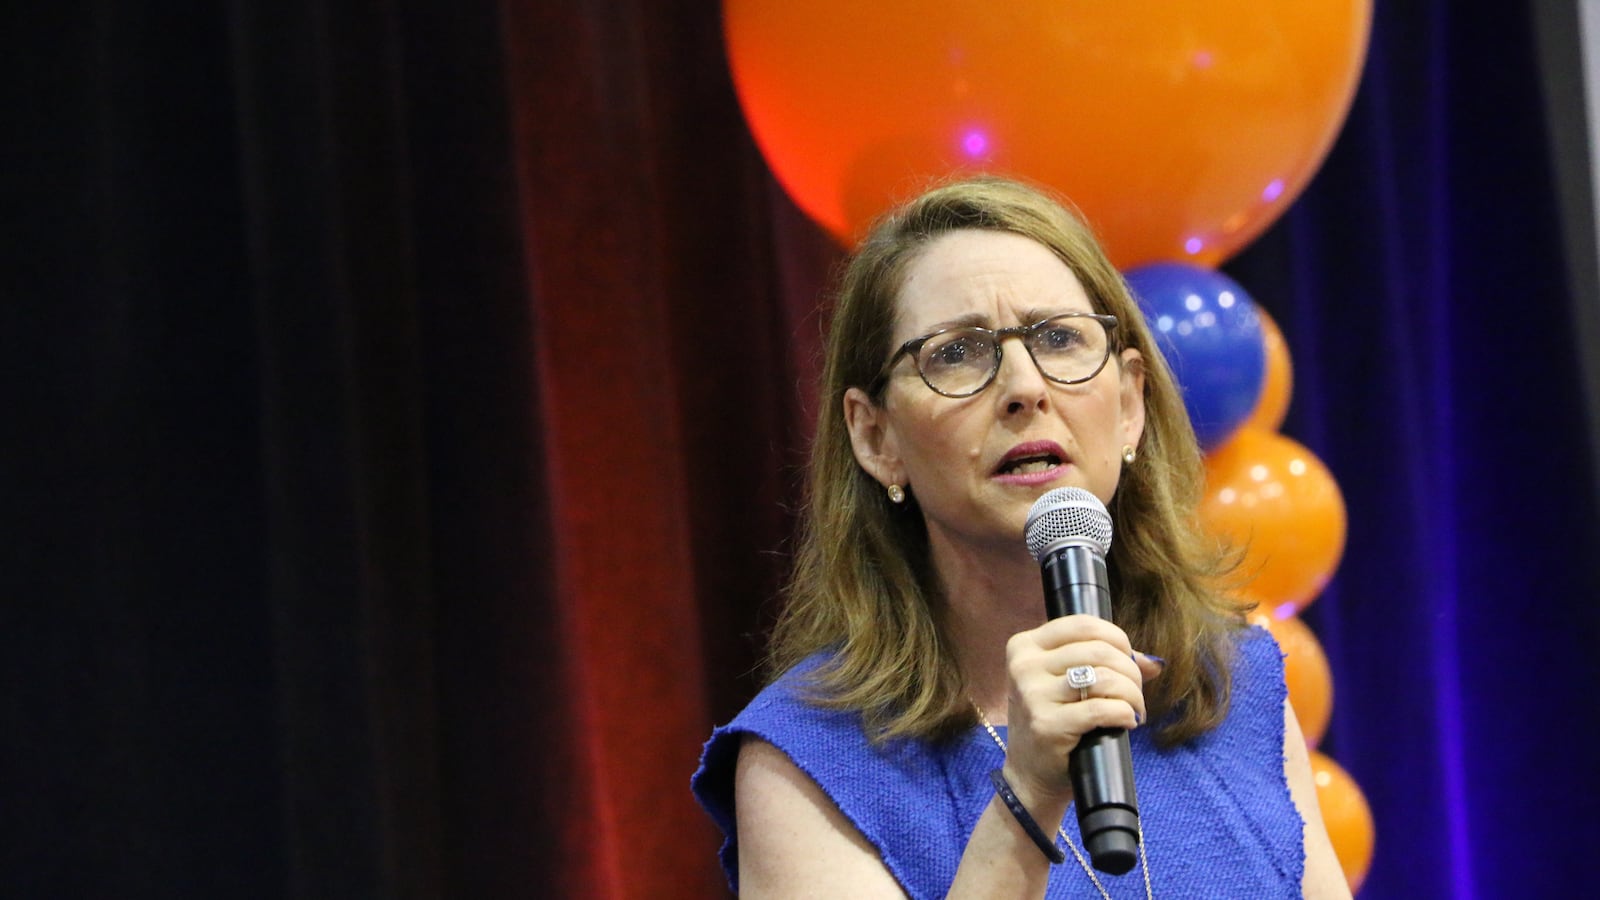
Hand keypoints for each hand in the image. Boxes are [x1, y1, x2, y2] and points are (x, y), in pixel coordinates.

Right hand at [1000, 615, 1162, 808]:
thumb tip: (1153, 662)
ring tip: (1135, 709)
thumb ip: (1104, 664)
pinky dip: (1124, 713)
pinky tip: (1128, 721)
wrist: (1030, 774)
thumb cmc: (1053, 722)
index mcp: (1025, 646)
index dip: (1117, 638)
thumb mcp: (1066, 684)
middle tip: (1136, 692)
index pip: (1082, 624)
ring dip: (1132, 694)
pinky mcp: (1047, 725)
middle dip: (1130, 671)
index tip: (1128, 660)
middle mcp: (1024, 666)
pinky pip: (1101, 709)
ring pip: (1104, 678)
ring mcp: (1032, 696)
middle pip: (1098, 651)